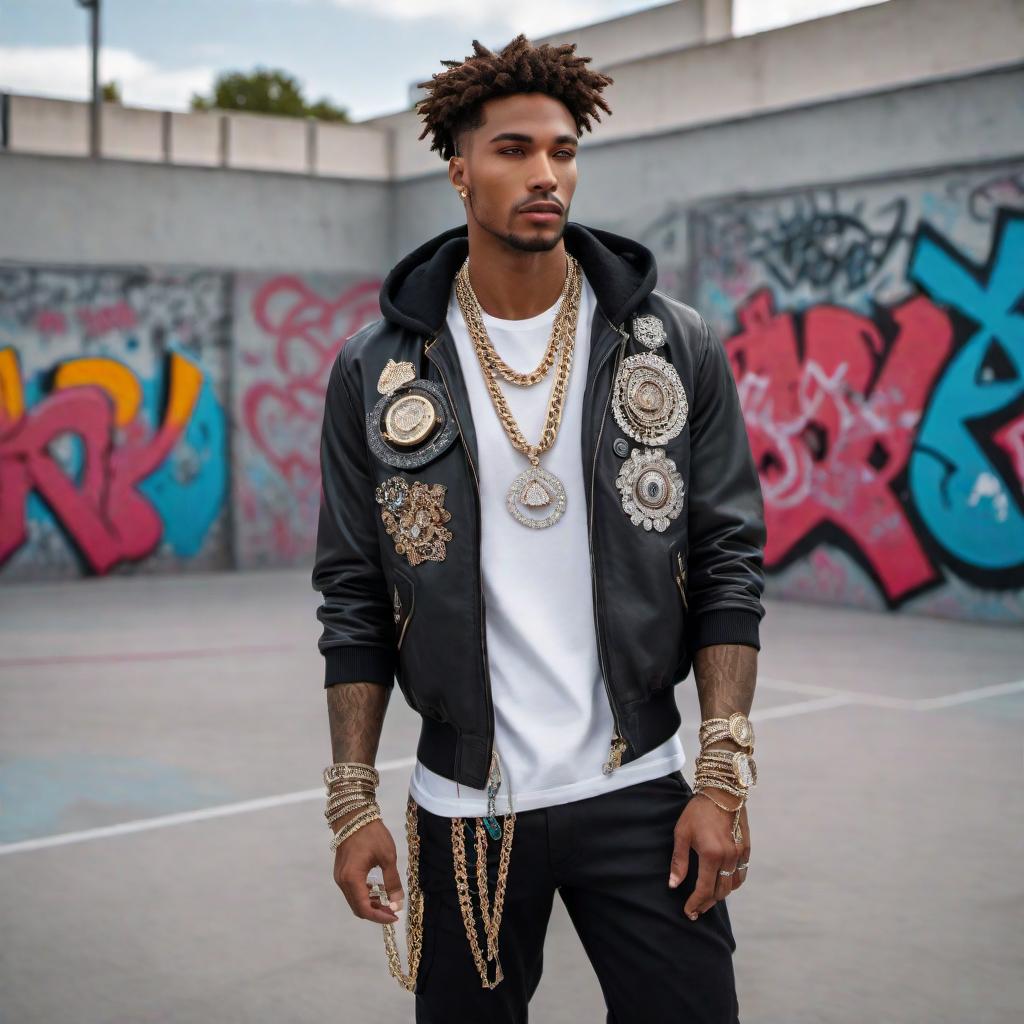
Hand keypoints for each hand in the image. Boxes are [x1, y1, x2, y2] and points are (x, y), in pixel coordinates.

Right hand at [332, 813, 404, 925]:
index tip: (394, 916)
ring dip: (370, 904)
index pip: (364, 908)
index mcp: (352, 879)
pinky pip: (352, 891)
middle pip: (357, 907)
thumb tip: (398, 903)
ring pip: (354, 900)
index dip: (379, 917)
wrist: (354, 816)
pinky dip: (364, 895)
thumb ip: (392, 882)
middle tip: (392, 911)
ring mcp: (340, 877)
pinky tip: (377, 890)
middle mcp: (342, 881)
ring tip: (387, 902)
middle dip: (375, 913)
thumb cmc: (372, 834)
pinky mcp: (341, 872)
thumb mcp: (387, 857)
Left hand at [668, 790, 749, 919]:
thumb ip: (678, 861)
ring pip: (733, 886)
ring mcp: (740, 854)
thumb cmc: (697, 811)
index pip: (704, 890)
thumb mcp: (682, 834)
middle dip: (706, 903)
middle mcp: (728, 858)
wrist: (722, 792)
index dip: (695, 903)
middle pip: (720, 892)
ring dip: (720, 895)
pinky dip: (732, 883)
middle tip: (696, 909)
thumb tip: (673, 885)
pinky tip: (723, 883)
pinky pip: (741, 874)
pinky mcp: (746, 848)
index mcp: (711, 855)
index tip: (688, 911)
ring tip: (707, 899)